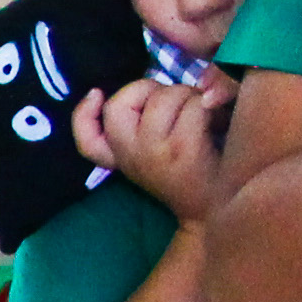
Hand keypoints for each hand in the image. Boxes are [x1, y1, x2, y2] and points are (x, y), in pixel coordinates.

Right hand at [72, 74, 232, 217]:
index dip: (83, 114)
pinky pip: (193, 107)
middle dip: (152, 90)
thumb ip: (141, 123)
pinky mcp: (184, 149)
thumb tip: (164, 89)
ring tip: (202, 113)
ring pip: (165, 97)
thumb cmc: (193, 173)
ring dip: (188, 95)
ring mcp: (155, 153)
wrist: (218, 211)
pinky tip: (216, 120)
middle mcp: (131, 157)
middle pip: (121, 102)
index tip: (97, 94)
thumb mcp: (154, 154)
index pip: (87, 141)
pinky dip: (209, 107)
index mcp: (121, 159)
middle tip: (176, 106)